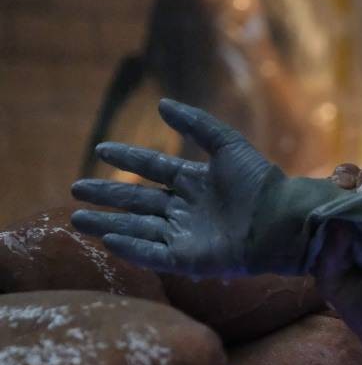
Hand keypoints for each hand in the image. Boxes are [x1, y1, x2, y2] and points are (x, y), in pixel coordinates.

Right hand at [71, 99, 280, 276]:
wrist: (282, 222)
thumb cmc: (261, 184)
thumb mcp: (228, 146)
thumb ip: (197, 125)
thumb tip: (161, 105)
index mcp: (196, 181)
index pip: (153, 167)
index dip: (128, 158)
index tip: (101, 150)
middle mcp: (187, 209)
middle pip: (139, 201)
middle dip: (107, 195)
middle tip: (75, 189)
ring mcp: (186, 235)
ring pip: (139, 228)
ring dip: (108, 223)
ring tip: (77, 219)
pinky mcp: (189, 259)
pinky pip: (153, 254)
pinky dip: (130, 247)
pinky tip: (107, 238)